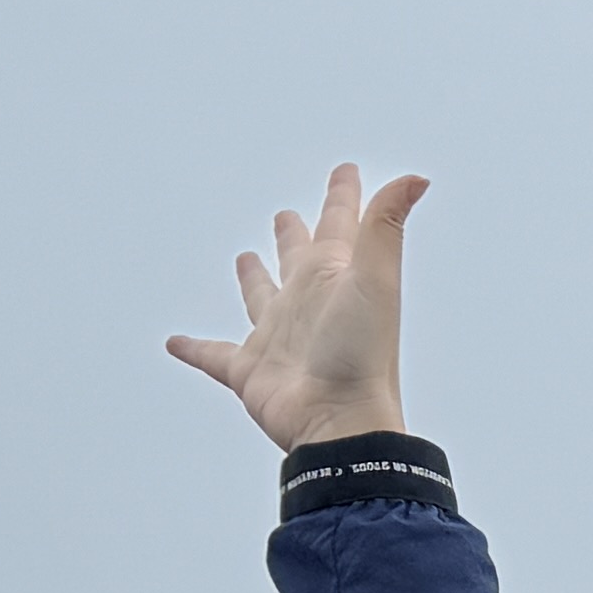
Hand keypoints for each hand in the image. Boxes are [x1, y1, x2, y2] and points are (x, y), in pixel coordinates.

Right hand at [165, 163, 426, 451]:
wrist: (341, 421)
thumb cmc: (361, 354)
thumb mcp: (373, 278)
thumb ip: (385, 225)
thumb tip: (417, 178)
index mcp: (335, 278)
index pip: (339, 225)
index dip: (343, 196)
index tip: (347, 171)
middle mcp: (308, 304)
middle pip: (298, 258)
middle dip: (295, 235)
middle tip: (286, 215)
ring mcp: (279, 338)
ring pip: (262, 299)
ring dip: (253, 279)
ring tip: (245, 257)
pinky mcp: (250, 371)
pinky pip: (213, 355)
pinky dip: (194, 349)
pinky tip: (174, 342)